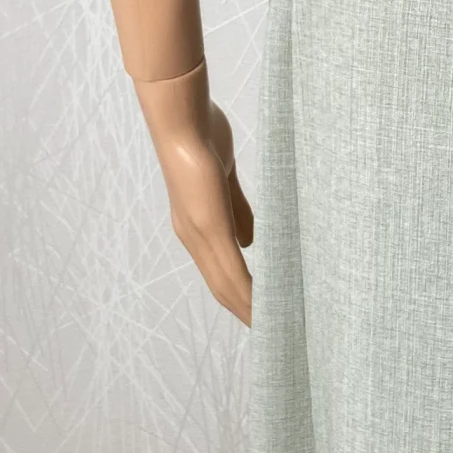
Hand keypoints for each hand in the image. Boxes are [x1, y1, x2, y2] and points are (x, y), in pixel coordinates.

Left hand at [134, 64, 254, 323]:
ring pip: (225, 286)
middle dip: (244, 311)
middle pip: (221, 288)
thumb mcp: (224, 179)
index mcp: (197, 227)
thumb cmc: (202, 138)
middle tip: (270, 333)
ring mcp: (200, 234)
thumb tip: (252, 241)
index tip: (260, 312)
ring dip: (248, 309)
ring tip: (271, 328)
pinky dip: (248, 293)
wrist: (181, 118)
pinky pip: (232, 269)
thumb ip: (239, 210)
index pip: (219, 272)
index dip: (238, 295)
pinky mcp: (209, 226)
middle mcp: (194, 237)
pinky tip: (264, 307)